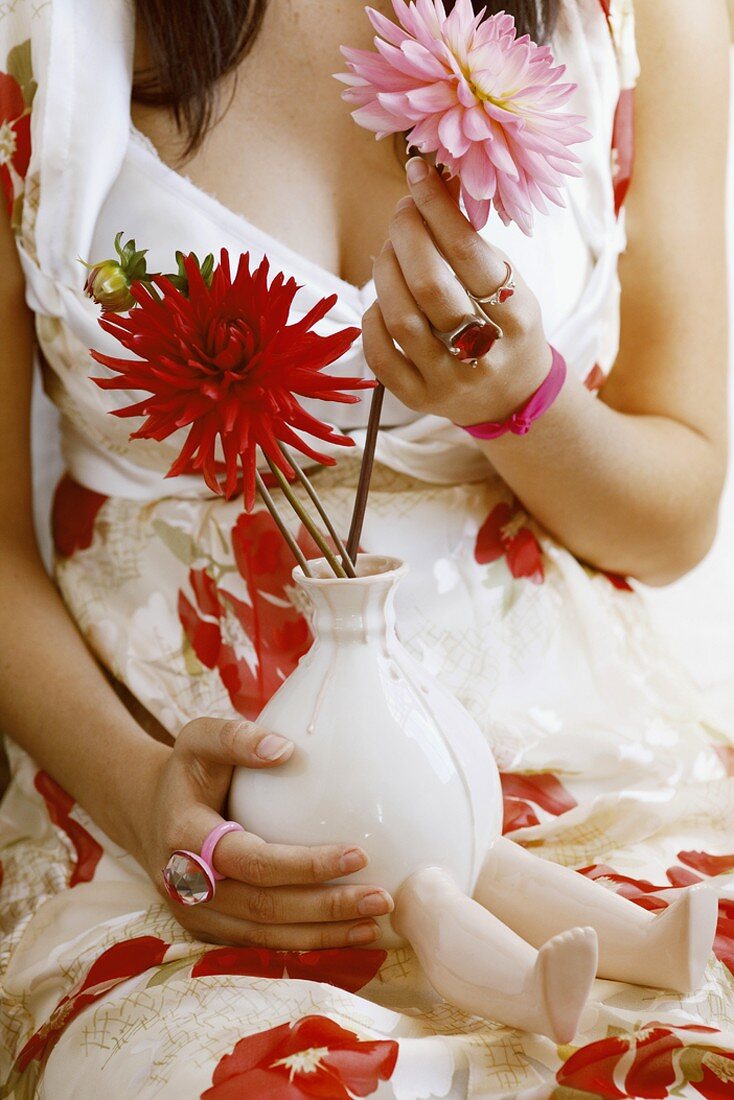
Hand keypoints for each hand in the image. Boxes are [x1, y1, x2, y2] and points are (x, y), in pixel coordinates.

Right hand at [135, 717, 392, 947]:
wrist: (151, 812)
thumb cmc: (189, 771)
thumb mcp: (200, 739)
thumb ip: (236, 737)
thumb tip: (284, 749)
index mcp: (186, 838)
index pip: (252, 861)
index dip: (304, 865)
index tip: (357, 854)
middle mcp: (188, 886)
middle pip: (264, 908)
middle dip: (326, 908)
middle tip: (380, 898)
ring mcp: (197, 914)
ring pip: (265, 937)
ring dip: (323, 935)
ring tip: (374, 923)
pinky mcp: (211, 931)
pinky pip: (261, 947)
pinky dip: (305, 945)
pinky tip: (347, 937)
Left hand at [363, 157, 551, 426]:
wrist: (511, 397)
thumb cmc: (506, 325)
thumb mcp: (509, 284)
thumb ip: (474, 242)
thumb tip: (435, 183)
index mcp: (517, 318)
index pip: (469, 255)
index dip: (438, 208)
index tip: (420, 174)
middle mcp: (485, 353)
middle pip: (430, 285)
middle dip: (406, 235)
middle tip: (403, 211)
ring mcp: (449, 381)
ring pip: (400, 317)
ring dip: (385, 271)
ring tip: (391, 250)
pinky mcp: (419, 398)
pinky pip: (380, 354)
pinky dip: (373, 317)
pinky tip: (382, 299)